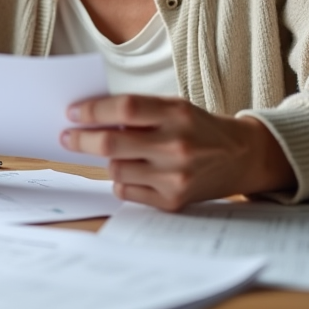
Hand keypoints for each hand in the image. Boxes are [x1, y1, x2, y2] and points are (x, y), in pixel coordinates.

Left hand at [60, 94, 295, 210]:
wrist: (241, 157)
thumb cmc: (199, 127)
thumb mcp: (175, 107)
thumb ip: (139, 111)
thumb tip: (89, 116)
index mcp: (176, 113)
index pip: (124, 108)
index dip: (92, 110)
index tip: (72, 112)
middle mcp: (176, 145)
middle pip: (112, 143)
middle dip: (81, 139)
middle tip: (67, 136)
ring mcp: (175, 176)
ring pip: (116, 168)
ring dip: (108, 160)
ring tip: (119, 153)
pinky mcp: (173, 200)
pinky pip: (127, 191)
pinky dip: (122, 181)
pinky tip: (135, 171)